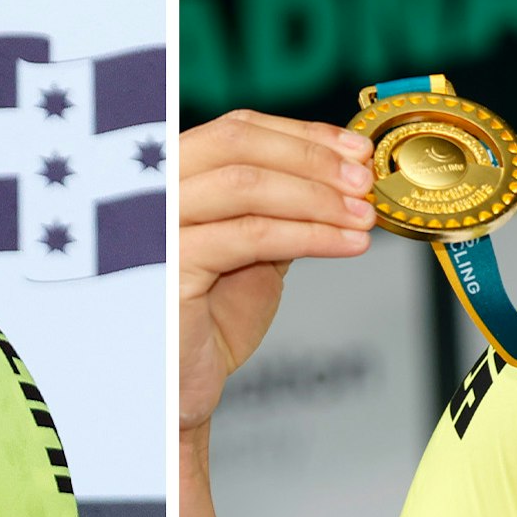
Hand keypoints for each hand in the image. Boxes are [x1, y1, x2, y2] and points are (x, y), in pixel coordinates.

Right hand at [178, 112, 376, 432]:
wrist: (181, 386)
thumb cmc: (207, 319)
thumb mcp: (251, 248)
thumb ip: (279, 206)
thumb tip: (343, 173)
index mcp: (170, 175)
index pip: (237, 129)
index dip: (303, 135)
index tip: (356, 150)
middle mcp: (152, 190)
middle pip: (238, 144)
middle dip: (313, 158)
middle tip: (364, 180)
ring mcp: (153, 225)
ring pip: (247, 185)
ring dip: (318, 197)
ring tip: (363, 217)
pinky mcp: (169, 266)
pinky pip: (251, 236)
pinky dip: (309, 235)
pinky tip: (347, 245)